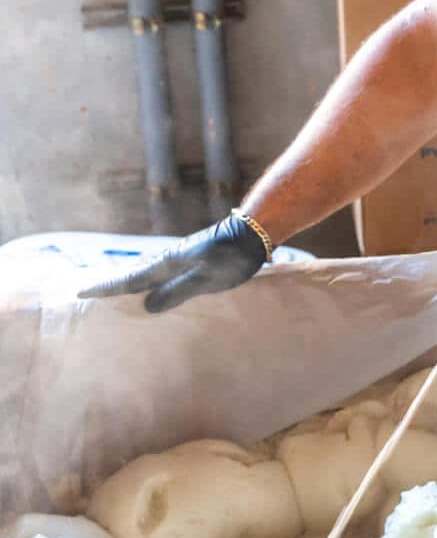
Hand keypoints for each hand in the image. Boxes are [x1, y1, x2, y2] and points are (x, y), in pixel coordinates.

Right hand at [77, 213, 268, 312]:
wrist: (254, 231)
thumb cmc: (233, 257)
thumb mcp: (206, 279)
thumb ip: (177, 292)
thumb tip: (146, 306)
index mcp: (169, 264)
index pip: (131, 279)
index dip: (107, 287)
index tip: (81, 292)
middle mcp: (170, 258)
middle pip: (135, 274)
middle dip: (112, 284)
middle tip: (89, 292)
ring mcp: (182, 256)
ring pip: (149, 271)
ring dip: (130, 281)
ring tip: (115, 291)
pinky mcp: (194, 257)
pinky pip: (163, 271)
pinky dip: (150, 278)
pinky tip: (155, 284)